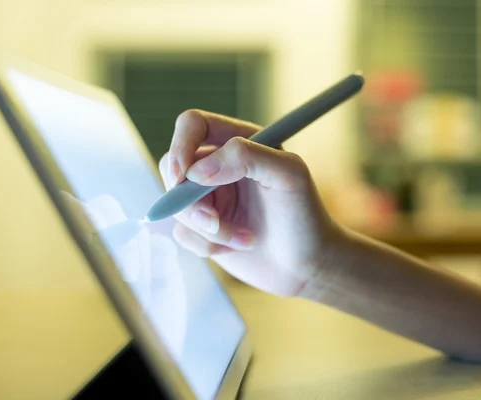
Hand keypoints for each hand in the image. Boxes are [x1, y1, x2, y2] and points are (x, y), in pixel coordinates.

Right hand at [159, 110, 339, 296]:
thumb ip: (247, 157)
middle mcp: (218, 164)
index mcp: (239, 140)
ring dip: (208, 229)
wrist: (307, 263)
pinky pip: (182, 233)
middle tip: (215, 222)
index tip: (182, 176)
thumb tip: (196, 171)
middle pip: (172, 166)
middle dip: (188, 201)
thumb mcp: (289, 175)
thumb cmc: (304, 214)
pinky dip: (207, 245)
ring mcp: (207, 196)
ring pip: (176, 206)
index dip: (180, 146)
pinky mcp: (201, 227)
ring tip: (246, 239)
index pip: (193, 125)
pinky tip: (238, 247)